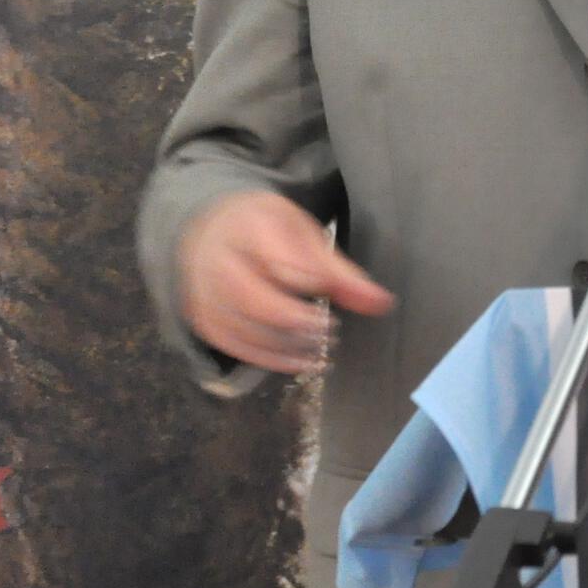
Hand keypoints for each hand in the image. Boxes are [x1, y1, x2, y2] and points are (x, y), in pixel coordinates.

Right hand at [176, 190, 393, 372]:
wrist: (209, 230)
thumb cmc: (263, 230)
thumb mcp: (303, 233)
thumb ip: (340, 271)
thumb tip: (382, 303)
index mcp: (249, 226)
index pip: (282, 261)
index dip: (311, 281)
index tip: (330, 288)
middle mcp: (219, 262)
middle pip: (261, 303)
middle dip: (301, 321)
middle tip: (331, 328)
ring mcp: (207, 295)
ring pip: (249, 331)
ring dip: (290, 346)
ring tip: (320, 346)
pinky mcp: (205, 321)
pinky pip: (237, 348)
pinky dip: (270, 360)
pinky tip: (298, 361)